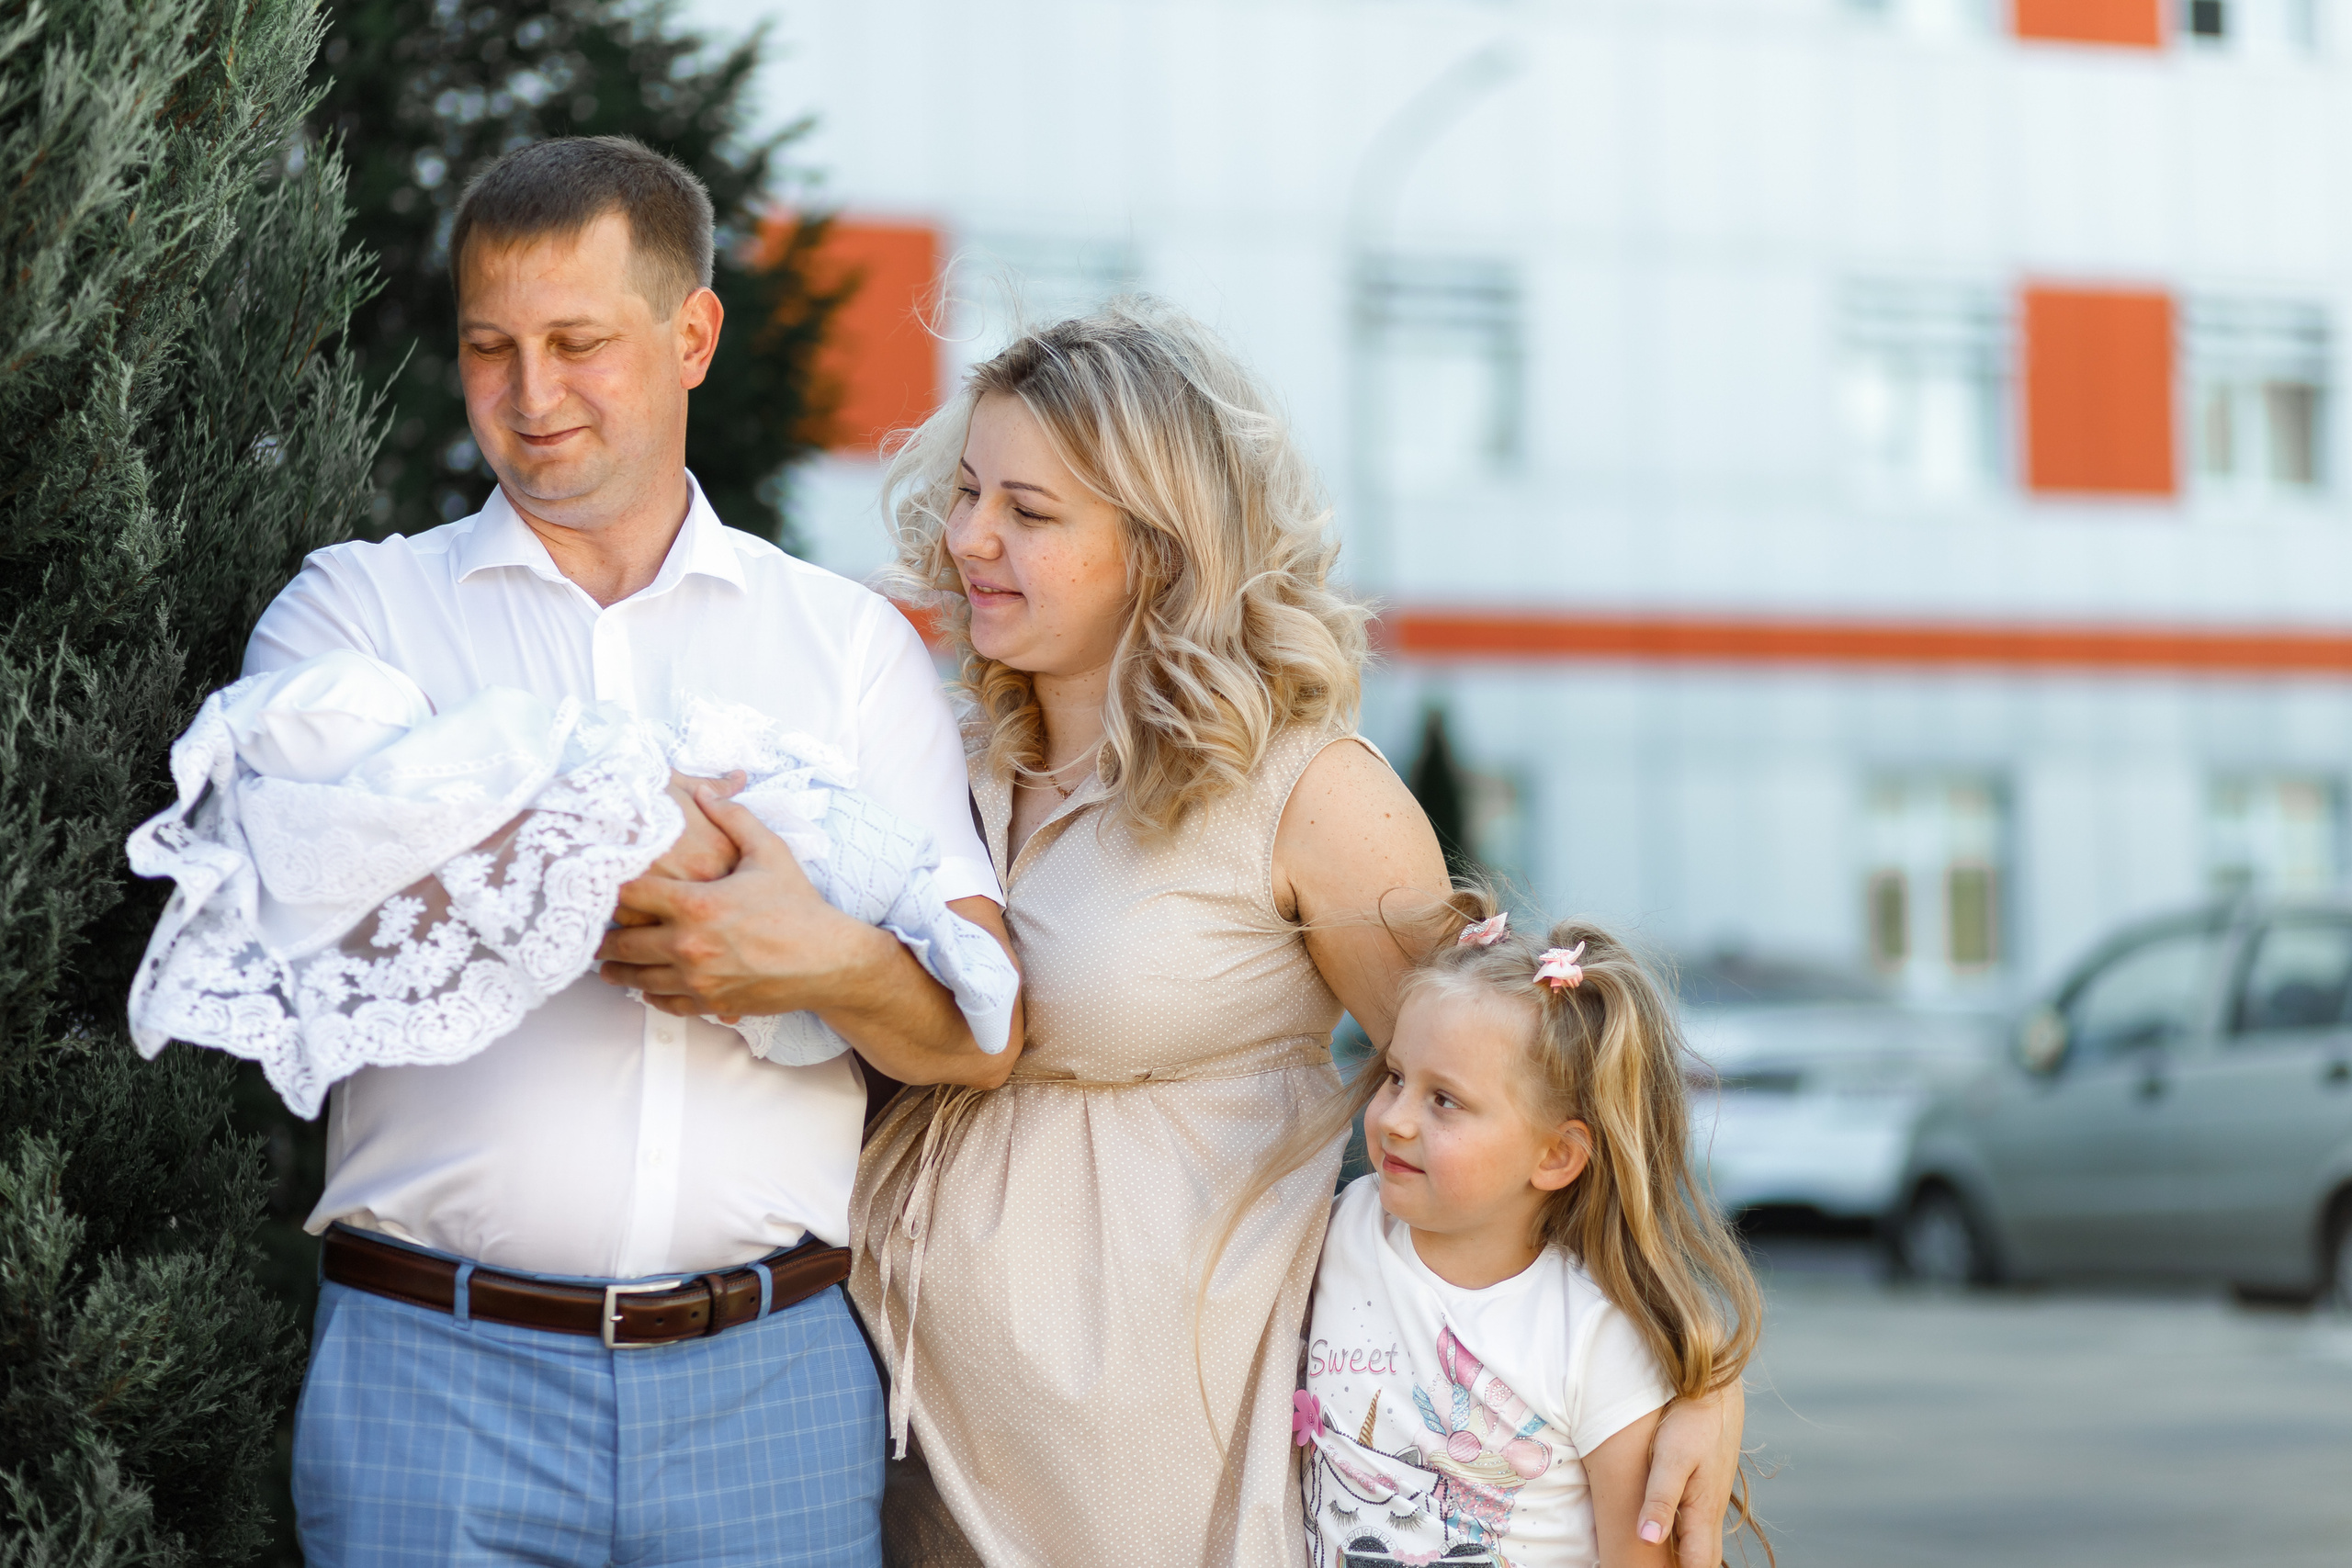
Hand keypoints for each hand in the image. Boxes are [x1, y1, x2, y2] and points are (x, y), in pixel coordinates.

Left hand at [598, 786, 892, 1018]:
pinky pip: (664, 1003)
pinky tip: (644, 986)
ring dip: (617, 971)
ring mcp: (697, 979)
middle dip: (603, 937)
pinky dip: (649, 995)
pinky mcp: (708, 1003)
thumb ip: (734, 817)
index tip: (598, 885)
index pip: (633, 894)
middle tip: (590, 932)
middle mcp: (689, 945)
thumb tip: (707, 791)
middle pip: (623, 943)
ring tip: (605, 965)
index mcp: (696, 903)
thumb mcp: (769, 852)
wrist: (828, 960)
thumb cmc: (799, 906)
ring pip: (637, 979)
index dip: (611, 887)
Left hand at [1639, 1382, 1744, 1567]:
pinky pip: (1698, 1519)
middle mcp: (1711, 1509)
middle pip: (1704, 1557)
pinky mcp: (1706, 1481)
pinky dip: (1686, 1533)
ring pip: (1702, 1539)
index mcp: (1703, 1511)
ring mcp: (1710, 1495)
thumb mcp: (1671, 1458)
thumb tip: (1648, 1540)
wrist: (1714, 1388)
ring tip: (1667, 1559)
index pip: (1697, 1564)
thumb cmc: (1691, 1420)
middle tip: (1664, 1567)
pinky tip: (1670, 1527)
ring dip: (1688, 1554)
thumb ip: (1660, 1499)